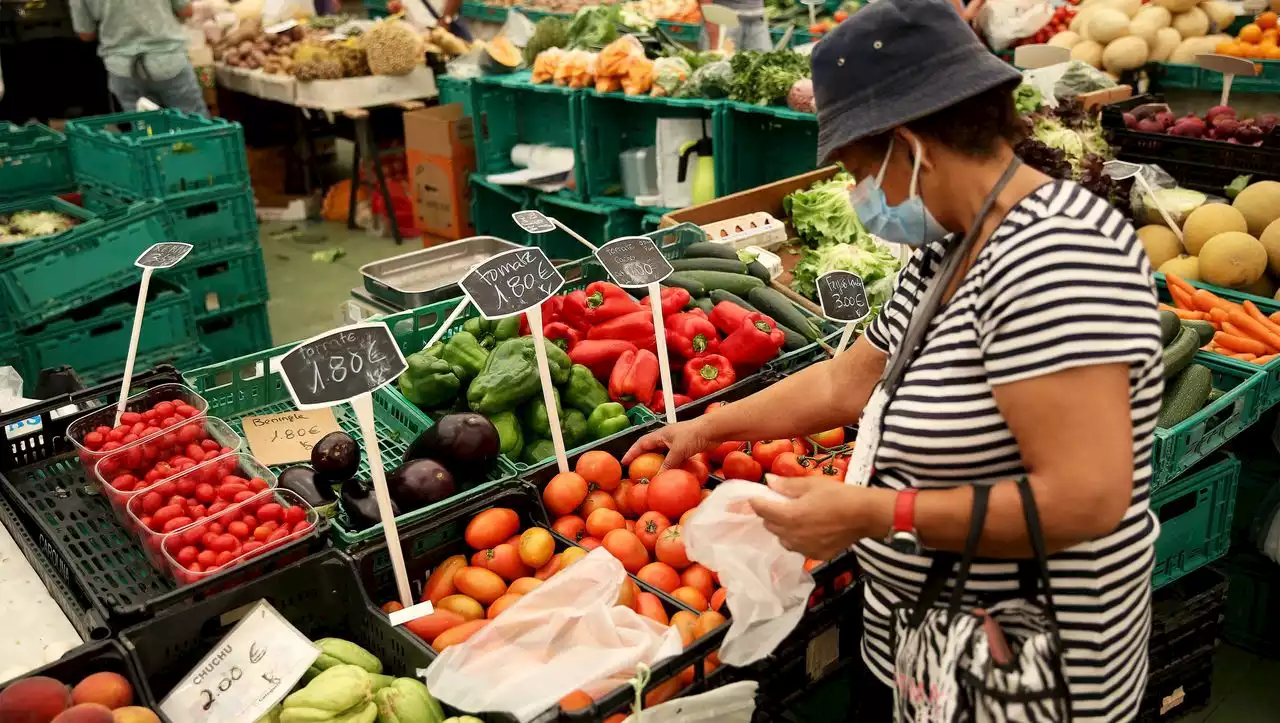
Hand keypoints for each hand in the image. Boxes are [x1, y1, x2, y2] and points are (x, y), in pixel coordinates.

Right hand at [621, 418, 715, 468]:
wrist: (713, 430)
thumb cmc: (694, 435)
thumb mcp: (678, 451)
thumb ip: (668, 464)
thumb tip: (658, 478)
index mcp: (661, 434)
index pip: (641, 443)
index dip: (632, 452)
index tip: (624, 462)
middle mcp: (667, 437)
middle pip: (651, 448)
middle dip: (643, 458)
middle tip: (636, 469)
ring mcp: (677, 442)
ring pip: (663, 454)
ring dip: (658, 463)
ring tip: (652, 474)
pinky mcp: (687, 447)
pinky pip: (675, 458)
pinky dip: (671, 466)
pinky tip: (671, 474)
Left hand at [749, 475, 888, 560]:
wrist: (864, 515)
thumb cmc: (838, 495)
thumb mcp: (811, 484)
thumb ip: (786, 485)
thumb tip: (768, 481)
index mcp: (789, 516)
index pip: (762, 510)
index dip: (756, 502)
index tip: (756, 496)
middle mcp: (792, 536)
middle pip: (770, 525)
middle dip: (770, 514)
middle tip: (778, 504)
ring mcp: (804, 548)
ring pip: (782, 539)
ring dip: (782, 529)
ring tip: (794, 518)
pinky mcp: (816, 555)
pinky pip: (798, 548)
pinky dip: (798, 539)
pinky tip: (809, 530)